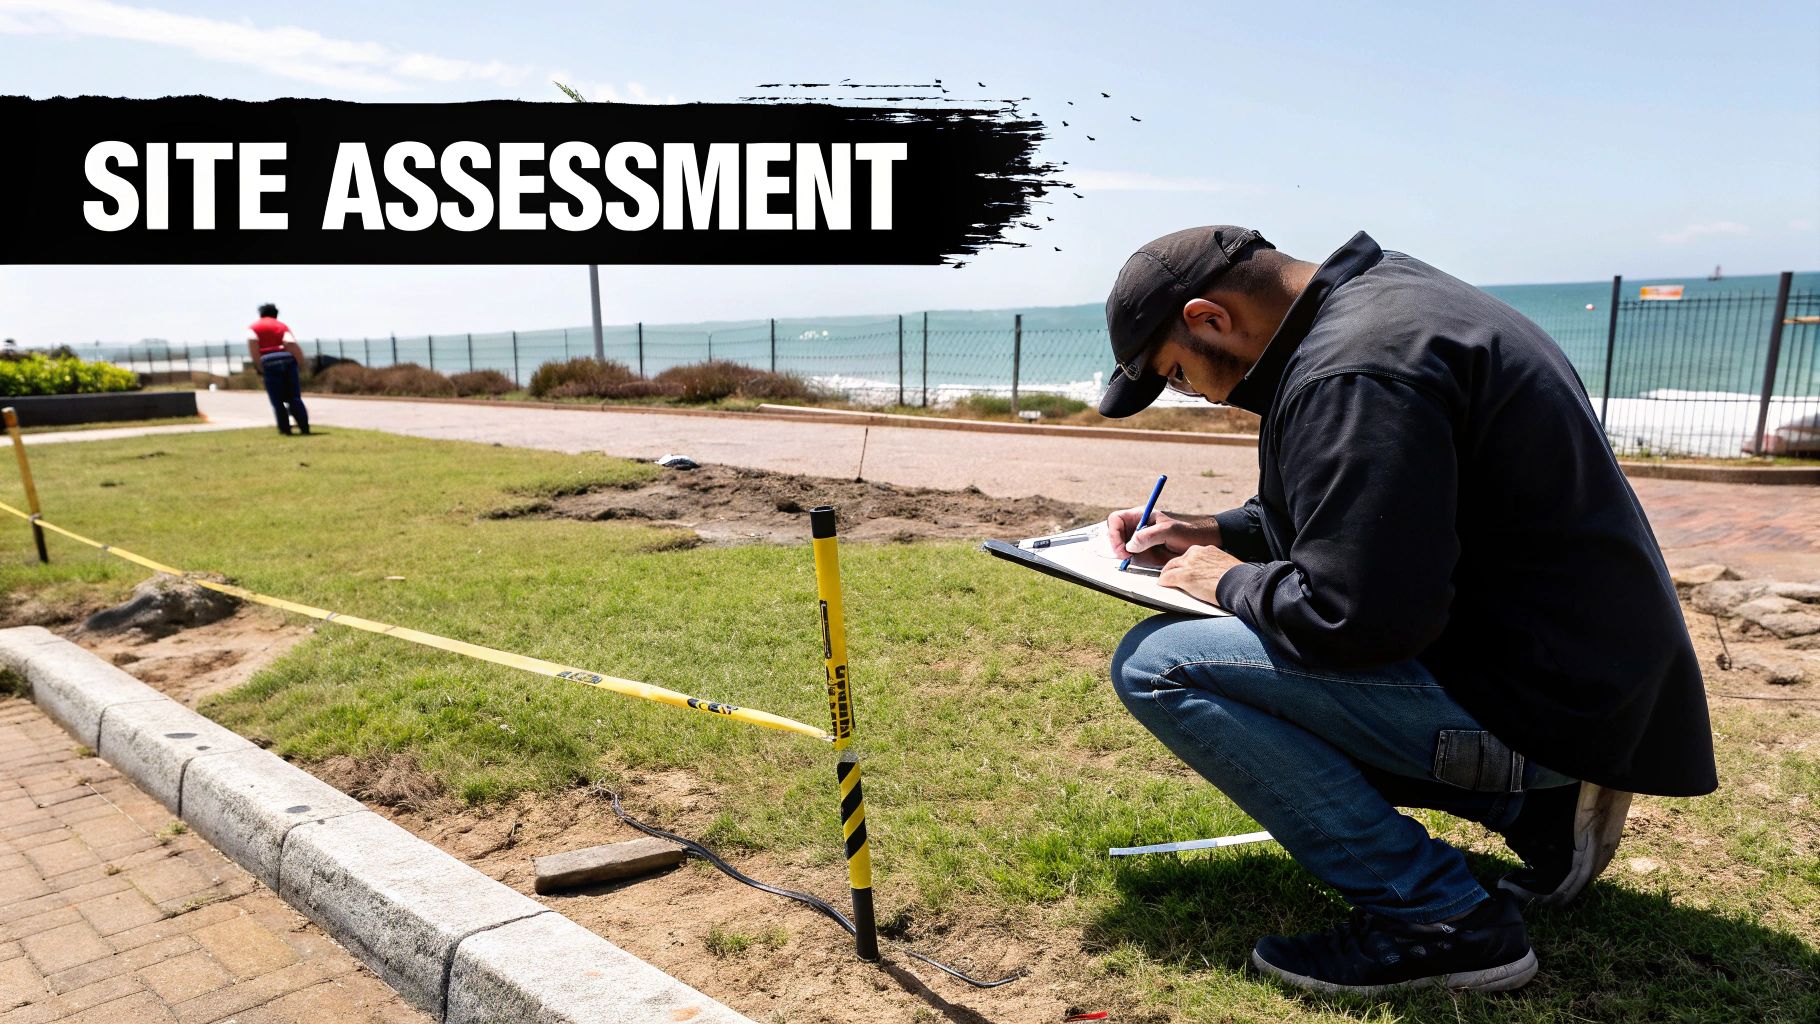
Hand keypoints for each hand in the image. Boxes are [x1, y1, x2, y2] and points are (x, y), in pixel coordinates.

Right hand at [1106, 507, 1220, 560]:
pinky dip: (1135, 563)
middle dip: (1117, 547)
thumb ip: (1149, 535)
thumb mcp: (1169, 531)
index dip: (1114, 532)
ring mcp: (1139, 541)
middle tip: (1126, 557)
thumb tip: (1131, 545)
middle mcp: (1137, 528)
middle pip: (1115, 535)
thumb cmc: (1187, 532)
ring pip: (1122, 549)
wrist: (1200, 544)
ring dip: (1127, 556)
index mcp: (1140, 516)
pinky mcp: (1144, 553)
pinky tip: (1149, 562)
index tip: (1122, 546)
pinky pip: (1132, 559)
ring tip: (1145, 558)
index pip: (1116, 520)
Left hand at [1157, 545, 1241, 602]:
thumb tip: (1212, 575)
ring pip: (1169, 567)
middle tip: (1169, 576)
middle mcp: (1196, 552)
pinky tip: (1162, 587)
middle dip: (1172, 568)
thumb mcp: (1226, 565)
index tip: (1185, 570)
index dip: (1186, 564)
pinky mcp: (1184, 576)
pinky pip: (1167, 578)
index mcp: (1208, 549)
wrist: (1241, 583)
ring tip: (1164, 582)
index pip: (1190, 555)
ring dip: (1166, 575)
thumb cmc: (1239, 578)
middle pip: (1177, 560)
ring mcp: (1189, 563)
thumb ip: (1215, 566)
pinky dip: (1163, 583)